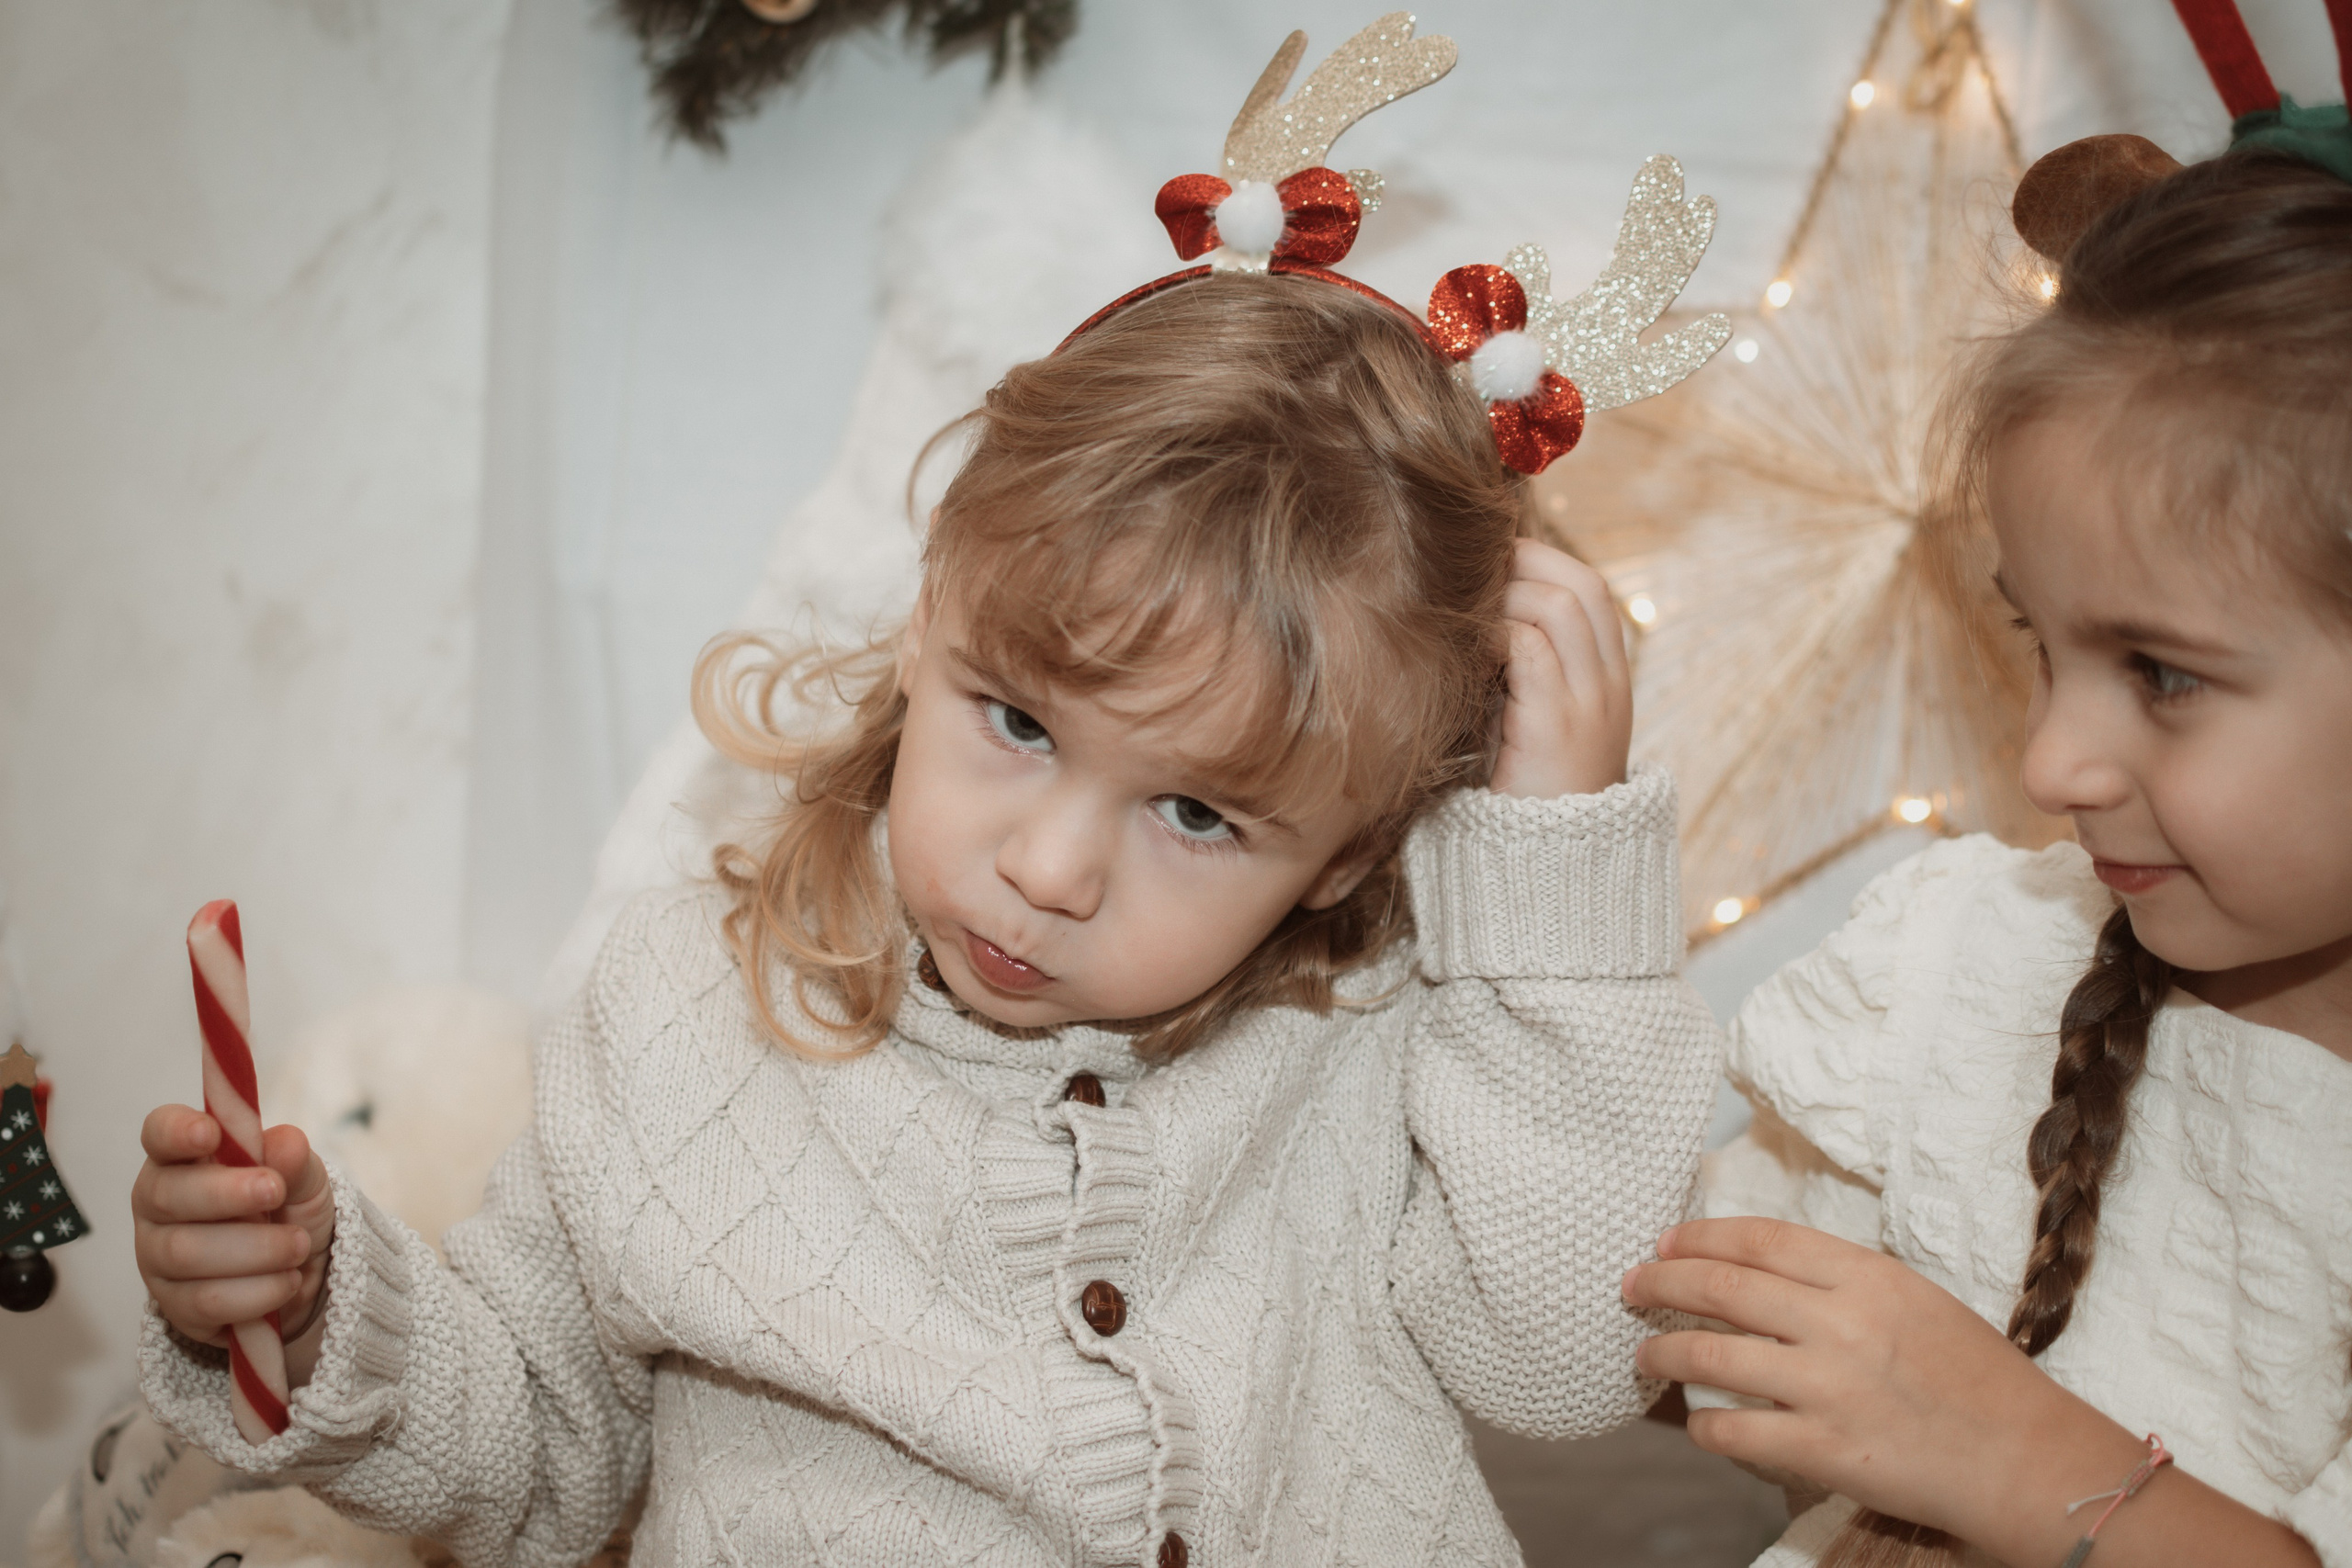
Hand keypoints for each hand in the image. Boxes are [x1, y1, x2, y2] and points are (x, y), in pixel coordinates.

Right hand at [133, 1105, 334, 1361]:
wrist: (301, 1272)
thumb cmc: (286, 1208)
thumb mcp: (304, 1178)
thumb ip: (294, 1160)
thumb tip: (285, 1145)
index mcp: (182, 1158)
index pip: (159, 1133)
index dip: (176, 1131)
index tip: (209, 1133)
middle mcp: (157, 1206)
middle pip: (167, 1196)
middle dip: (226, 1193)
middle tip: (276, 1192)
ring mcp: (158, 1258)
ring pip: (187, 1254)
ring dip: (255, 1249)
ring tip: (299, 1246)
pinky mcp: (175, 1306)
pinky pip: (207, 1301)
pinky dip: (258, 1292)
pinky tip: (288, 1281)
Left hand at [1491, 539, 1632, 797]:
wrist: (1551, 869)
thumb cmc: (1528, 794)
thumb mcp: (1532, 722)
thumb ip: (1520, 673)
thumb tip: (1474, 622)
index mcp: (1609, 681)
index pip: (1592, 591)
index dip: (1545, 562)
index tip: (1496, 559)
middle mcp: (1609, 685)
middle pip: (1583, 585)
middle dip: (1527, 562)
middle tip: (1475, 565)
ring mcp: (1588, 703)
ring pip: (1559, 606)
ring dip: (1507, 594)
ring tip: (1469, 608)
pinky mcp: (1555, 724)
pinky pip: (1530, 648)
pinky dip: (1494, 633)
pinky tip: (1466, 647)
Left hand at [1624, 1219, 2155, 1563]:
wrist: (2027, 1459)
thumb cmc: (1975, 1378)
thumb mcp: (1915, 1300)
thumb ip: (1843, 1284)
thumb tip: (1762, 1273)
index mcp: (1867, 1277)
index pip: (1761, 1241)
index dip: (1701, 1237)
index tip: (1667, 1242)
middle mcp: (1842, 1324)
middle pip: (1723, 1287)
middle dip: (1662, 1281)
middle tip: (1631, 1284)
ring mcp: (1829, 1387)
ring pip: (1713, 1356)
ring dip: (1665, 1351)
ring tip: (1644, 1353)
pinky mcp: (1824, 1450)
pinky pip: (1734, 1431)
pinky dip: (1702, 1425)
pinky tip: (1695, 1422)